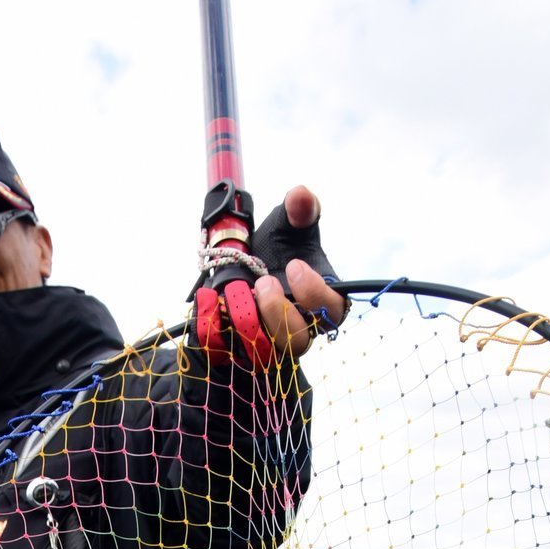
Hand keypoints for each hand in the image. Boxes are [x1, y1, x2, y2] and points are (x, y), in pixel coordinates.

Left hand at [195, 185, 345, 364]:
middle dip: (280, 312)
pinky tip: (216, 304)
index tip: (295, 266)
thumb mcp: (286, 224)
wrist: (236, 266)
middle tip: (264, 282)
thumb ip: (299, 210)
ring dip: (254, 323)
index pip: (333, 311)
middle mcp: (298, 327)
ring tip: (244, 291)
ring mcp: (270, 343)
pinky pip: (231, 352)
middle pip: (300, 341)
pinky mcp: (242, 349)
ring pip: (269, 353)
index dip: (316, 294)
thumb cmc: (273, 250)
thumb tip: (301, 195)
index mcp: (318, 300)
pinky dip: (221, 330)